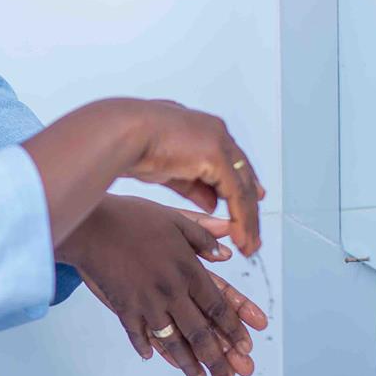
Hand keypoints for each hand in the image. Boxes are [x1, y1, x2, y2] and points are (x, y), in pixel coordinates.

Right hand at [61, 196, 268, 375]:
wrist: (90, 224)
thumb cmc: (132, 216)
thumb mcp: (175, 219)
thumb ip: (203, 236)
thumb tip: (227, 256)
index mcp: (188, 269)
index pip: (217, 306)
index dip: (234, 330)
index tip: (247, 348)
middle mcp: (172, 291)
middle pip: (199, 332)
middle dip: (217, 359)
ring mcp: (146, 302)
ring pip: (172, 341)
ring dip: (188, 363)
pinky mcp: (123, 307)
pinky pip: (137, 334)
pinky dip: (146, 347)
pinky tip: (152, 358)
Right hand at [117, 100, 264, 255]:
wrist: (121, 133)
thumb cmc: (131, 145)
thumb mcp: (167, 170)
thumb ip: (192, 185)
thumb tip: (211, 202)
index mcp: (203, 131)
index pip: (231, 162)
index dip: (241, 186)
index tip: (252, 203)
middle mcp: (216, 133)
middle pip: (242, 175)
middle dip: (249, 207)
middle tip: (253, 234)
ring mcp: (219, 142)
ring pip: (243, 187)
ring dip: (247, 219)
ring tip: (249, 244)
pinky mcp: (217, 156)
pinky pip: (236, 194)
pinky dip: (241, 219)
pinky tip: (241, 237)